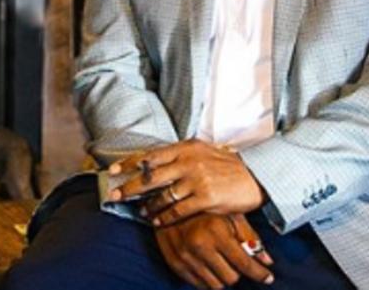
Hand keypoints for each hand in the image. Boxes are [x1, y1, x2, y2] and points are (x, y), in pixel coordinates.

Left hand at [109, 139, 265, 225]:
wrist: (255, 177)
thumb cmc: (227, 165)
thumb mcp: (203, 151)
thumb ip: (180, 155)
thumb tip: (153, 160)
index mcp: (187, 147)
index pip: (151, 154)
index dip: (130, 162)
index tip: (113, 169)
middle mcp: (189, 161)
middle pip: (151, 175)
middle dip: (130, 186)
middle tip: (115, 194)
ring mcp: (197, 180)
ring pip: (163, 195)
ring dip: (149, 206)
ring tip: (141, 211)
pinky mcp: (205, 197)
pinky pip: (178, 210)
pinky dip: (165, 217)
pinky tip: (158, 221)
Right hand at [154, 213, 273, 288]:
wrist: (166, 203)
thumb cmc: (204, 207)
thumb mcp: (229, 214)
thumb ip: (249, 237)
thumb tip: (268, 261)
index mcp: (216, 232)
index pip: (243, 263)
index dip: (259, 273)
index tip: (268, 277)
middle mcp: (200, 246)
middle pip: (231, 278)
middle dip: (237, 271)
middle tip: (235, 259)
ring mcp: (186, 257)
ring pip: (215, 285)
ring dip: (222, 276)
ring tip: (220, 260)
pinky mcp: (175, 265)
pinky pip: (199, 284)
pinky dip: (207, 278)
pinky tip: (208, 264)